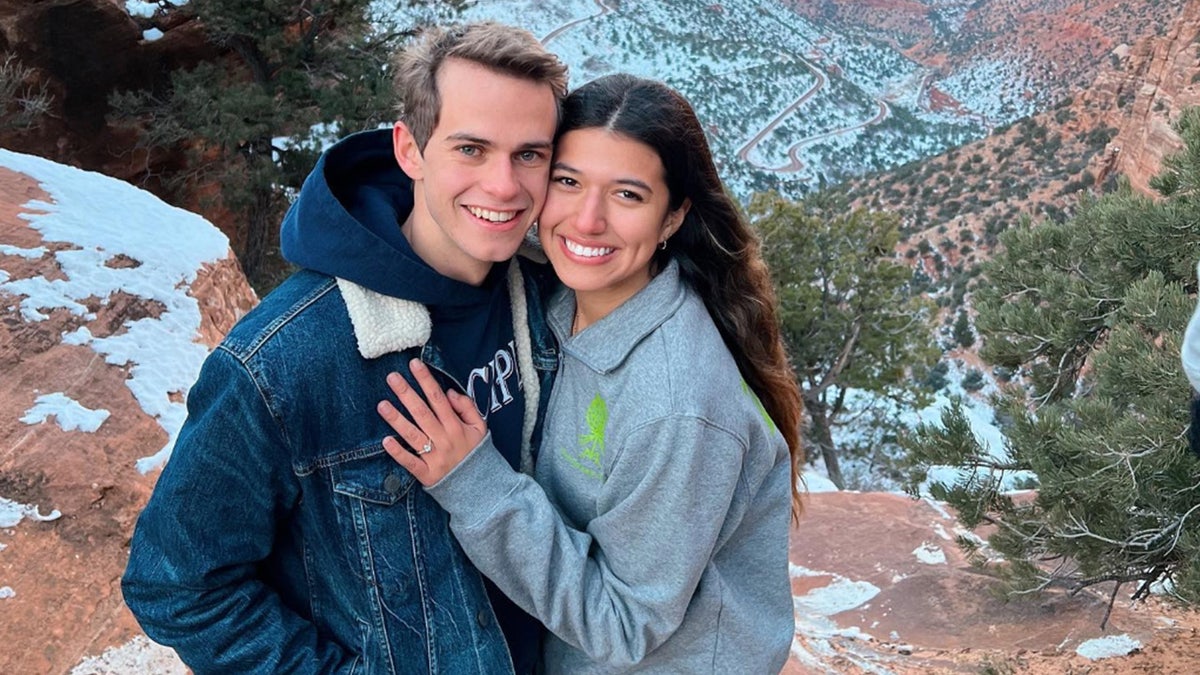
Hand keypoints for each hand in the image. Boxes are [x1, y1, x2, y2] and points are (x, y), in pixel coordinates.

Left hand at [377, 359, 487, 485]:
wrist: (482, 488)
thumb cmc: (477, 453)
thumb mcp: (480, 428)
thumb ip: (468, 408)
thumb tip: (449, 392)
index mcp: (456, 426)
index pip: (438, 399)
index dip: (426, 380)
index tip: (414, 365)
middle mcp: (444, 439)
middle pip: (422, 412)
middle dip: (406, 393)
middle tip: (391, 377)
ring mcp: (435, 457)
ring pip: (413, 435)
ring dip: (397, 419)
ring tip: (381, 404)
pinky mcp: (427, 474)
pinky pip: (411, 462)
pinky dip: (398, 452)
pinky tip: (386, 441)